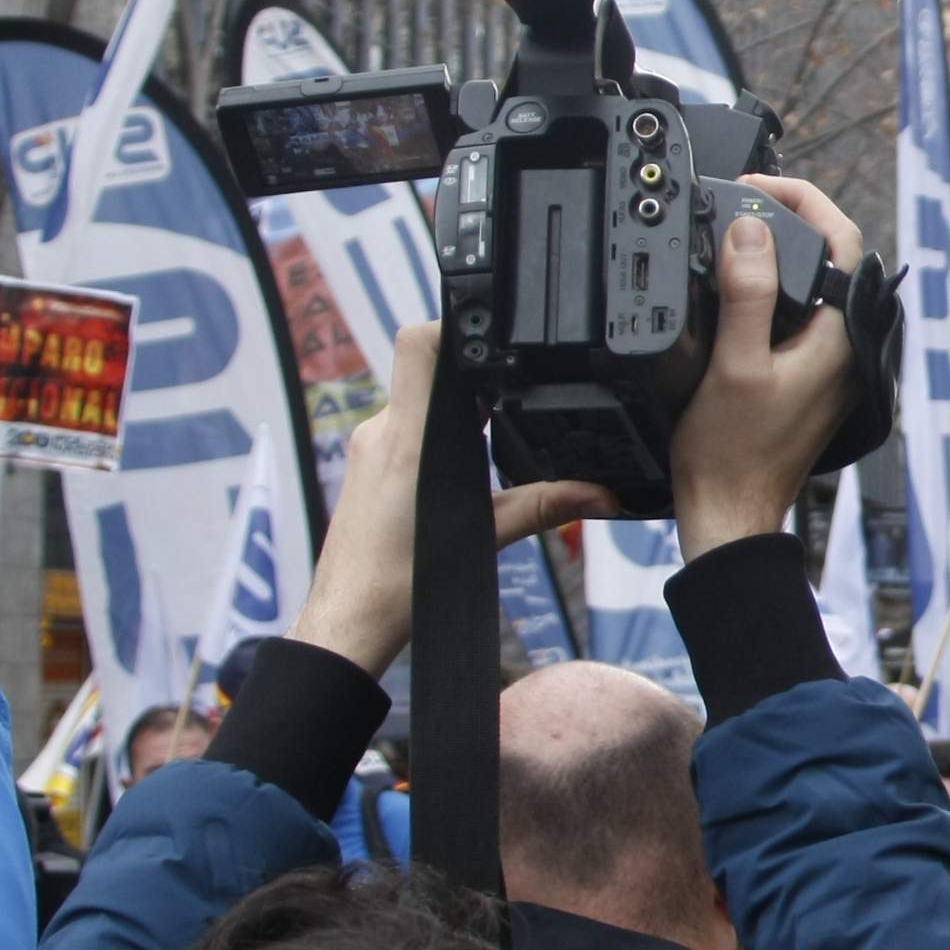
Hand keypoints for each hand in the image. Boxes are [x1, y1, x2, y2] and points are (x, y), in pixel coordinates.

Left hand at [291, 326, 616, 676]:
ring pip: (413, 403)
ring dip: (450, 411)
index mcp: (407, 438)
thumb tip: (600, 493)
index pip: (418, 344)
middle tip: (506, 396)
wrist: (350, 620)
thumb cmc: (399, 585)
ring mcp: (367, 450)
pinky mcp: (364, 470)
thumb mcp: (484, 538)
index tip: (491, 341)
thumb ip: (545, 507)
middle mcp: (380, 433)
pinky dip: (432, 438)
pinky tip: (457, 469)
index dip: (454, 328)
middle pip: (423, 370)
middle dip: (468, 378)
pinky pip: (401, 432)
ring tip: (486, 435)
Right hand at [670, 176, 867, 554]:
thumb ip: (747, 294)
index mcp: (841, 338)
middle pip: (834, 256)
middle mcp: (845, 347)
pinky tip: (739, 285)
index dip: (803, 199)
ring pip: (817, 283)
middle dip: (791, 217)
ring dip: (781, 251)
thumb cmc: (731, 454)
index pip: (844, 240)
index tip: (755, 188)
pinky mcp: (809, 377)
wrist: (729, 512)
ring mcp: (830, 363)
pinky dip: (775, 286)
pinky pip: (801, 312)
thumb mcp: (732, 364)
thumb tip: (752, 231)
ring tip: (736, 230)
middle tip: (740, 201)